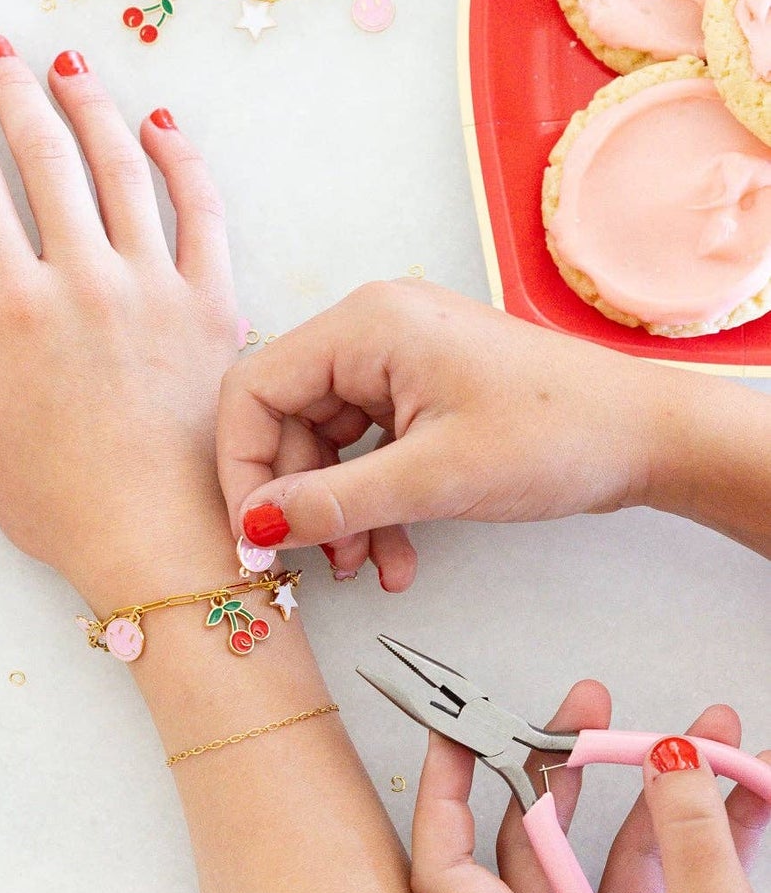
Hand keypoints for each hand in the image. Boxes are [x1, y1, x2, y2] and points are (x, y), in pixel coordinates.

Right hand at [0, 38, 240, 606]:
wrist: (159, 544)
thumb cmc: (56, 501)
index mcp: (16, 310)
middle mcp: (86, 279)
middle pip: (46, 154)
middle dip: (12, 91)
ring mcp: (156, 285)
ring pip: (121, 163)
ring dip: (89, 102)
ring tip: (66, 65)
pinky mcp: (212, 302)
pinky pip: (200, 207)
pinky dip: (179, 156)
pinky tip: (158, 126)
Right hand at [216, 280, 697, 586]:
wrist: (651, 438)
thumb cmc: (560, 433)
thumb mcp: (436, 477)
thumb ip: (335, 502)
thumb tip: (255, 527)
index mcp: (366, 325)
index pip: (254, 391)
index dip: (242, 467)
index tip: (255, 535)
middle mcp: (371, 333)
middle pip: (285, 423)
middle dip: (298, 500)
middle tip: (313, 561)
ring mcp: (396, 364)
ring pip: (325, 448)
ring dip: (338, 514)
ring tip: (365, 567)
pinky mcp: (419, 395)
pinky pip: (366, 454)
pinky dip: (371, 506)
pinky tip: (394, 555)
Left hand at [408, 680, 770, 892]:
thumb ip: (689, 834)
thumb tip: (668, 755)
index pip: (448, 872)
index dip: (443, 799)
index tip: (458, 735)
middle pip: (532, 842)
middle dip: (564, 766)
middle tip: (588, 706)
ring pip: (609, 850)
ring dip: (655, 790)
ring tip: (695, 727)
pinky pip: (666, 875)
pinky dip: (700, 831)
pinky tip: (741, 784)